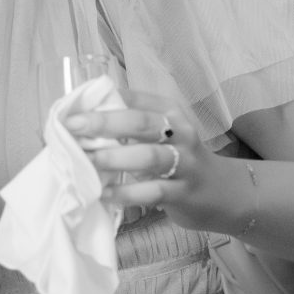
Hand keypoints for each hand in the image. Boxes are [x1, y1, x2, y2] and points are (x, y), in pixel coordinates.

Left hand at [61, 105, 241, 232]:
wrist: (223, 193)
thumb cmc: (180, 160)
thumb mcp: (162, 135)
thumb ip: (129, 127)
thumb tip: (80, 123)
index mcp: (170, 112)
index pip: (135, 98)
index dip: (101, 102)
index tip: (70, 110)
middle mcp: (180, 132)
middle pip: (142, 122)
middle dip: (105, 123)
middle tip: (73, 128)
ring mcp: (185, 163)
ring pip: (150, 156)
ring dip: (116, 158)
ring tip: (89, 162)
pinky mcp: (184, 193)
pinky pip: (154, 192)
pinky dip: (127, 194)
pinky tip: (105, 195)